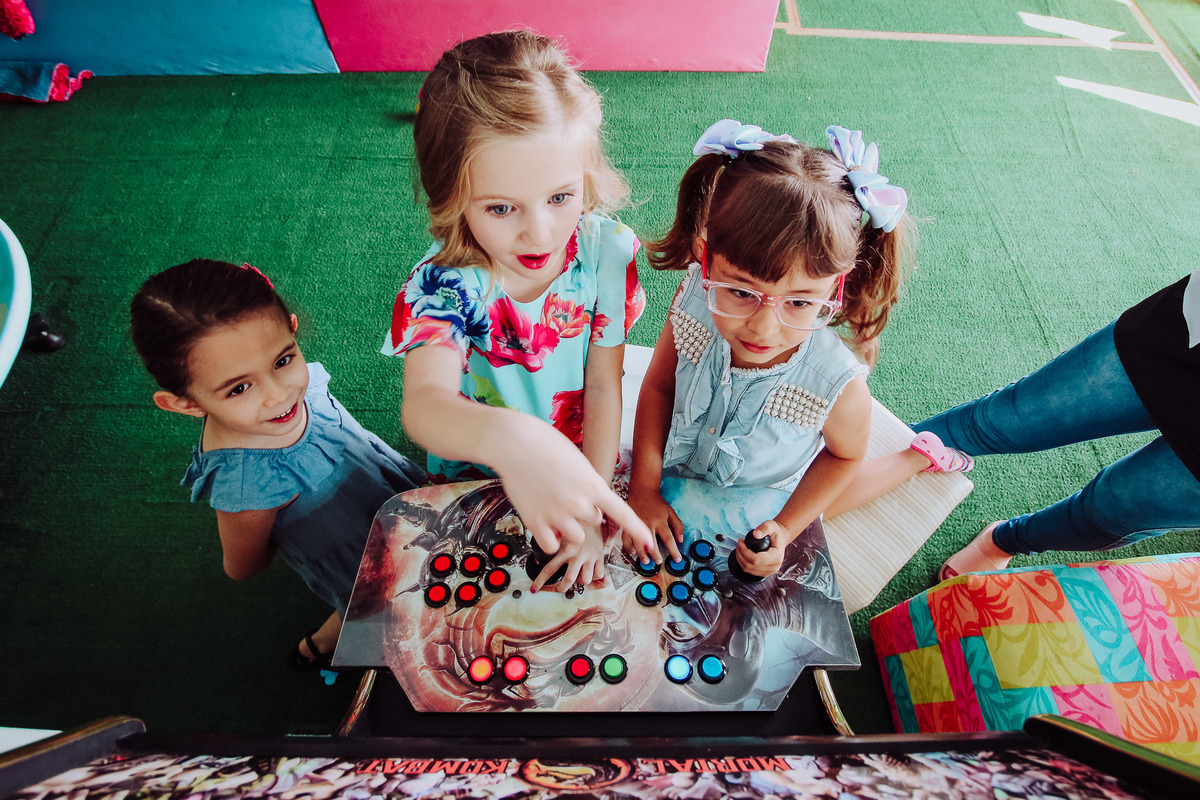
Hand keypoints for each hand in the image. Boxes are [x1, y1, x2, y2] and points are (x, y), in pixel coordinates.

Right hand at [493, 418, 655, 561]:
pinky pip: (552, 546)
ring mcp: (557, 515)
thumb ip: (586, 487)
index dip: (637, 530)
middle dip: (583, 512)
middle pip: (593, 522)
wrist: (513, 442)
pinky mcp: (536, 523)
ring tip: (551, 505)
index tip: (649, 543)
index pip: (621, 512)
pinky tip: (542, 522)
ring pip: (575, 537)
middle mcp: (579, 504)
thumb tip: (587, 510)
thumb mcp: (577, 461)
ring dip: (567, 527)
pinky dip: (549, 539)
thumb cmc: (544, 444)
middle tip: (564, 493)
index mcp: (593, 485)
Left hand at [530, 523, 605, 592]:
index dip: (540, 581)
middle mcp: (578, 555)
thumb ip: (552, 542)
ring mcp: (590, 556)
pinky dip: (594, 576)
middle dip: (562, 587)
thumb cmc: (575, 519)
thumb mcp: (560, 530)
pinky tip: (590, 572)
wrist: (593, 511)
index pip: (550, 569)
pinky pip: (599, 573)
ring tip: (577, 576)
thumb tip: (540, 555)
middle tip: (559, 589)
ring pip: (586, 579)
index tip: (534, 589)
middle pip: (569, 579)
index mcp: (566, 549)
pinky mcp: (600, 555)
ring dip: (580, 581)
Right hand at [626, 484, 682, 561]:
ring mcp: (637, 525)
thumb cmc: (657, 503)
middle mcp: (648, 524)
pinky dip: (628, 546)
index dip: (673, 550)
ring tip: (646, 561)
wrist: (642, 491)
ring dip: (642, 553)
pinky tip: (632, 552)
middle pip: (651, 543)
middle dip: (655, 554)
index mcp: (660, 521)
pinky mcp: (629, 524)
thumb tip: (681, 540)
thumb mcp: (671, 512)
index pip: (668, 539)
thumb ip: (678, 526)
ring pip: (638, 542)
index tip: (677, 559)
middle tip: (658, 562)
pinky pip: (626, 537)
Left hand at [733, 519, 787, 577]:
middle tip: (739, 543)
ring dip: (740, 559)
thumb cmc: (775, 532)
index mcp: (776, 557)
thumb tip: (755, 535)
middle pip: (750, 566)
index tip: (740, 542)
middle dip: (740, 554)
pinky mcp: (764, 572)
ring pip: (748, 569)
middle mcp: (774, 567)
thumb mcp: (771, 525)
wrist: (779, 539)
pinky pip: (749, 570)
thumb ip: (764, 528)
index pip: (755, 560)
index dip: (744, 552)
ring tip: (739, 547)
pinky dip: (743, 562)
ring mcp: (769, 571)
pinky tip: (742, 554)